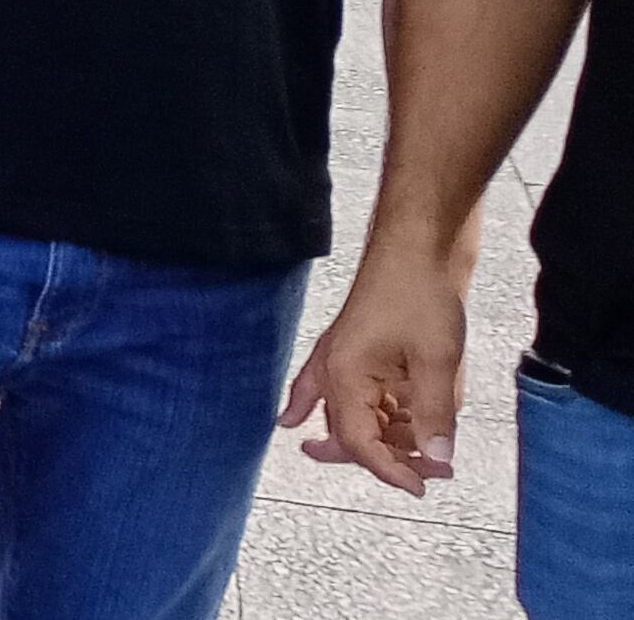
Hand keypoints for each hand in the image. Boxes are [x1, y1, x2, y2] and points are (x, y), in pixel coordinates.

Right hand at [279, 248, 467, 494]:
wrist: (419, 246)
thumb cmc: (417, 293)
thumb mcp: (435, 361)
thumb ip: (434, 415)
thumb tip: (437, 459)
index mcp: (343, 374)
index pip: (357, 442)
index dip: (390, 470)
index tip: (421, 486)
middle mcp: (335, 370)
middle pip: (353, 433)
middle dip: (388, 456)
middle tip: (425, 477)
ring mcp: (346, 358)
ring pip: (360, 414)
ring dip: (391, 435)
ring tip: (433, 448)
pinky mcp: (363, 349)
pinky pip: (356, 392)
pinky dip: (361, 410)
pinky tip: (296, 419)